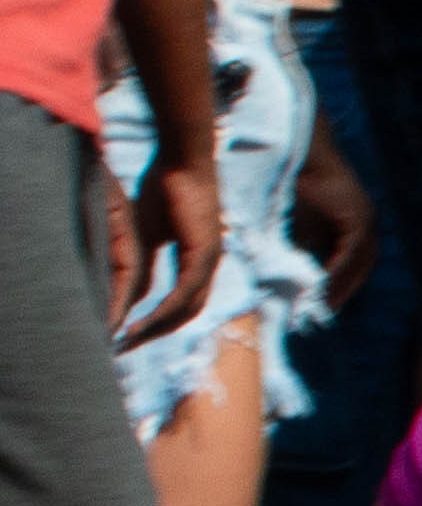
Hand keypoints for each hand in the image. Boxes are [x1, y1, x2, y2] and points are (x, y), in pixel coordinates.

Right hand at [114, 149, 216, 345]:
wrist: (183, 159)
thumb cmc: (165, 186)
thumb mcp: (148, 232)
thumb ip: (144, 262)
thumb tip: (129, 292)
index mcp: (198, 262)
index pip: (182, 304)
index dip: (158, 322)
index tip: (131, 334)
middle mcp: (209, 266)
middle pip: (186, 314)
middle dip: (156, 333)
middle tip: (127, 347)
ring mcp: (211, 261)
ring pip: (187, 309)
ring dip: (158, 328)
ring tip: (130, 340)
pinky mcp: (205, 254)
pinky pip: (185, 292)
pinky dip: (165, 310)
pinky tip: (144, 323)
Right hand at [294, 118, 374, 308]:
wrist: (293, 147)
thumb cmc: (289, 182)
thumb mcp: (295, 223)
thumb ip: (299, 248)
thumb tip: (289, 281)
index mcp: (354, 225)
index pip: (353, 265)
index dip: (340, 286)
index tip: (323, 307)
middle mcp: (365, 221)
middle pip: (360, 266)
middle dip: (343, 289)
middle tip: (324, 311)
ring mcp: (364, 217)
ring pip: (359, 261)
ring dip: (342, 283)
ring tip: (321, 302)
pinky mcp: (357, 214)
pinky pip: (352, 251)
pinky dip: (338, 269)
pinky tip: (323, 283)